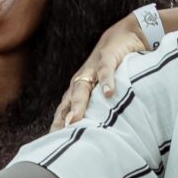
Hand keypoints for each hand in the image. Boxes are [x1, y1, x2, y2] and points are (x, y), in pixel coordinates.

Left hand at [52, 15, 150, 129]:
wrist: (126, 34)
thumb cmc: (113, 65)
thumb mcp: (105, 87)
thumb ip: (99, 105)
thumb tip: (98, 131)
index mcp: (78, 88)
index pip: (64, 109)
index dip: (58, 125)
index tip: (52, 143)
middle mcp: (82, 79)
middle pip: (68, 101)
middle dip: (63, 118)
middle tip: (59, 135)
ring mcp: (92, 68)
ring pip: (82, 87)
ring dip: (78, 103)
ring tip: (75, 119)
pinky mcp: (107, 57)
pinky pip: (105, 71)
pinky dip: (106, 81)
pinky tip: (109, 93)